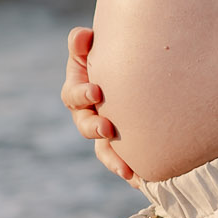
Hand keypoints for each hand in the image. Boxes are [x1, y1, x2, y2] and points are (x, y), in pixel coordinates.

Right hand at [61, 25, 134, 180]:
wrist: (135, 68)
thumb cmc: (110, 53)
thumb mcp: (93, 45)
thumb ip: (83, 42)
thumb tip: (82, 37)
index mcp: (79, 90)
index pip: (73, 95)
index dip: (82, 94)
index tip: (96, 91)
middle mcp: (88, 114)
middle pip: (85, 126)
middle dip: (94, 128)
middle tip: (107, 128)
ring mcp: (105, 131)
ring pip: (103, 150)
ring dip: (112, 159)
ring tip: (126, 169)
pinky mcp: (122, 144)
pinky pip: (124, 160)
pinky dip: (132, 171)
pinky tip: (144, 181)